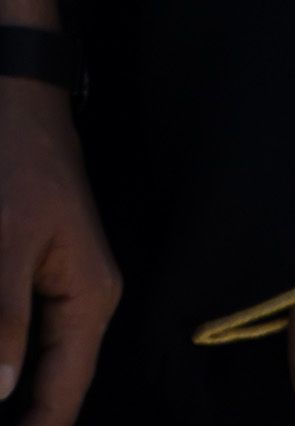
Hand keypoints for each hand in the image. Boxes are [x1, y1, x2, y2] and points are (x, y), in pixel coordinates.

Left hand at [0, 61, 114, 422]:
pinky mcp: (27, 284)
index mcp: (89, 298)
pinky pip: (15, 341)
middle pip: (48, 387)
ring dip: (6, 387)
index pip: (63, 394)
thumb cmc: (15, 158)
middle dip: (21, 412)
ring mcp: (53, 294)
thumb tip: (3, 393)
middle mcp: (79, 304)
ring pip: (26, 368)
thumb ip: (5, 319)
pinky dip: (2, 363)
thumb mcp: (5, 238)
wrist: (11, 96)